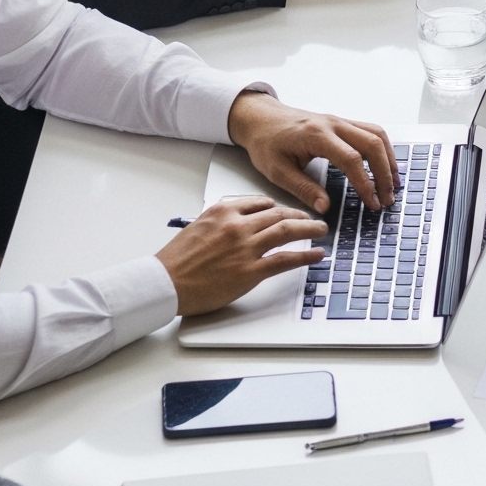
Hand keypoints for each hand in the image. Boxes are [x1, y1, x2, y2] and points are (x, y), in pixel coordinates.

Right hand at [157, 194, 325, 314]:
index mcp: (223, 211)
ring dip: (309, 229)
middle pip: (279, 214)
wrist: (163, 283)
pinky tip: (316, 254)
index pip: (261, 202)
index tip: (287, 211)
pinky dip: (305, 255)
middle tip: (312, 219)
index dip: (279, 207)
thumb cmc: (175, 260)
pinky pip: (285, 259)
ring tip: (321, 230)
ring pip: (287, 231)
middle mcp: (237, 225)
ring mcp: (245, 248)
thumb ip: (221, 221)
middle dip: (299, 216)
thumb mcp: (197, 227)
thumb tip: (239, 221)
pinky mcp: (250, 271)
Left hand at [227, 92, 397, 215]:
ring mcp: (340, 121)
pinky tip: (384, 165)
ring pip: (376, 134)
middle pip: (372, 144)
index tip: (372, 203)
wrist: (260, 119)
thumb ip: (303, 189)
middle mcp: (333, 124)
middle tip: (387, 198)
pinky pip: (371, 131)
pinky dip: (382, 149)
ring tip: (393, 183)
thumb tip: (325, 208)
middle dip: (384, 173)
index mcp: (317, 135)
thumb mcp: (277, 171)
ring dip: (389, 159)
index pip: (352, 159)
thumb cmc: (266, 143)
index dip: (365, 183)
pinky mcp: (342, 123)